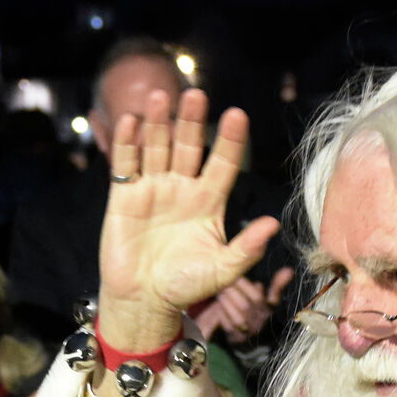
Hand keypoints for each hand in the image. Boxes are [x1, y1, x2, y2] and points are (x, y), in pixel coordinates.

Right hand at [97, 88, 279, 353]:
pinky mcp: (125, 197)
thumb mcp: (222, 270)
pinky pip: (126, 164)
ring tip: (161, 98)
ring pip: (157, 147)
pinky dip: (127, 143)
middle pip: (189, 146)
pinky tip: (132, 121)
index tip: (237, 115)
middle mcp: (182, 189)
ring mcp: (153, 189)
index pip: (224, 164)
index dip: (230, 141)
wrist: (143, 301)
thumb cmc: (185, 287)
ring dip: (159, 123)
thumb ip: (246, 249)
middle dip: (192, 122)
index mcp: (209, 202)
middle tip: (196, 96)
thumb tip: (272, 225)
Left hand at [191, 268, 294, 344]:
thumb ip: (277, 285)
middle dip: (233, 292)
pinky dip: (223, 315)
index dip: (245, 286)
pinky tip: (218, 306)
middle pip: (245, 306)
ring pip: (237, 317)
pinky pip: (228, 326)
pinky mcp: (237, 338)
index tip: (236, 276)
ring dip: (226, 303)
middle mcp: (260, 322)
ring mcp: (248, 331)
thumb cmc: (258, 312)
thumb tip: (289, 270)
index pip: (258, 297)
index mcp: (268, 310)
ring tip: (220, 292)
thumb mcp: (269, 299)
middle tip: (224, 282)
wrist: (252, 339)